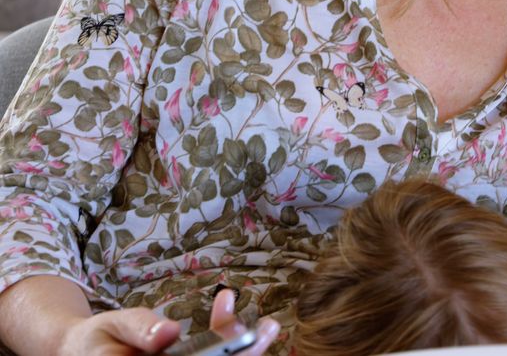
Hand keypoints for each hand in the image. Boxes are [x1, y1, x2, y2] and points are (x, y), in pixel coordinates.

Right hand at [55, 289, 279, 355]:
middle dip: (242, 355)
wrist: (78, 352)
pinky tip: (232, 315)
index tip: (245, 338)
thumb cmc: (95, 342)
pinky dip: (224, 341)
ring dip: (243, 352)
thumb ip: (138, 329)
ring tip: (267, 326)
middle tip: (267, 329)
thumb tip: (167, 334)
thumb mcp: (110, 329)